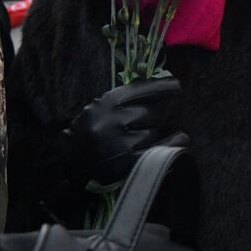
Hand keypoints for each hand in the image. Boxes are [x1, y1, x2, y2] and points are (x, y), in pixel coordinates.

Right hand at [65, 77, 187, 184]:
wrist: (68, 163)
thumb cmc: (90, 132)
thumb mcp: (101, 108)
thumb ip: (125, 99)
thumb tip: (162, 86)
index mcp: (105, 104)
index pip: (140, 90)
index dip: (162, 87)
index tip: (177, 86)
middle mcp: (112, 122)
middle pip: (150, 113)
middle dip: (153, 116)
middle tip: (146, 121)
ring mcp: (118, 144)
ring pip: (152, 132)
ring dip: (153, 133)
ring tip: (140, 137)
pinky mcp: (125, 164)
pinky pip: (157, 150)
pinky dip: (171, 143)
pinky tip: (181, 138)